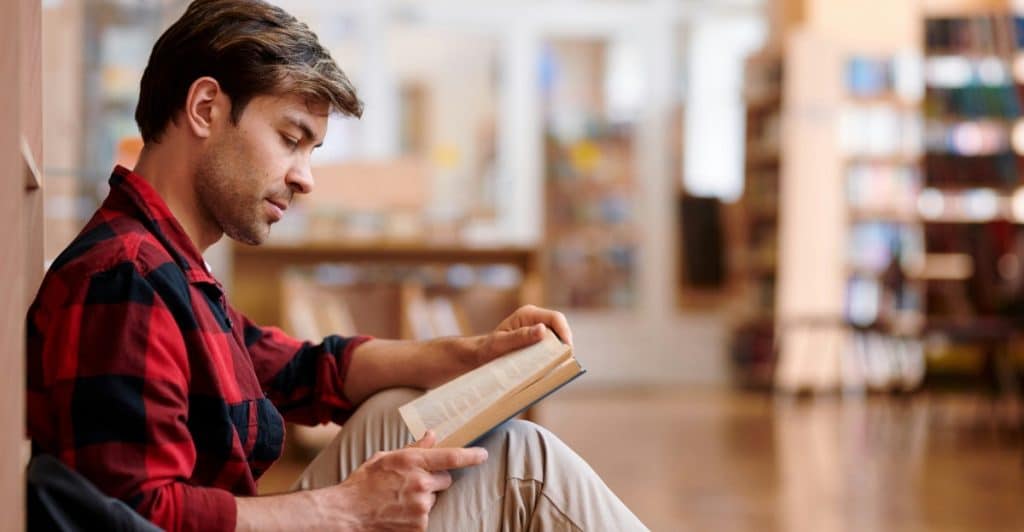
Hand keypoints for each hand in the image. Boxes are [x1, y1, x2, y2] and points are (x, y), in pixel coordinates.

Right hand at [317, 430, 487, 530]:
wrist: (347, 515)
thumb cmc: (363, 484)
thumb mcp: (385, 458)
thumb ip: (412, 448)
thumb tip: (432, 435)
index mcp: (412, 462)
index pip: (451, 457)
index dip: (471, 456)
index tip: (483, 454)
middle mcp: (420, 483)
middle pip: (446, 479)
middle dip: (435, 480)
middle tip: (414, 482)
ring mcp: (421, 506)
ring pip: (434, 498)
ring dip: (424, 498)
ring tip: (399, 500)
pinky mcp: (419, 525)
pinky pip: (426, 516)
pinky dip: (417, 515)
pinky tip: (399, 512)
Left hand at [469, 305, 572, 366]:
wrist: (480, 356)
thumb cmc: (488, 349)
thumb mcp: (501, 343)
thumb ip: (520, 336)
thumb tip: (542, 329)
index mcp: (528, 314)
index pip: (555, 318)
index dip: (565, 332)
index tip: (567, 349)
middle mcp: (535, 319)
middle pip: (560, 329)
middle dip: (564, 344)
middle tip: (563, 362)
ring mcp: (538, 331)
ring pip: (557, 340)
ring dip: (558, 352)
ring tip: (556, 367)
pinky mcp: (538, 342)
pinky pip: (551, 348)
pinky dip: (553, 357)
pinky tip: (549, 368)